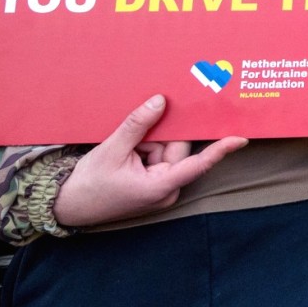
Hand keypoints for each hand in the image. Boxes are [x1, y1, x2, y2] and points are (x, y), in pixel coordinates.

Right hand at [52, 95, 246, 227]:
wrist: (68, 205)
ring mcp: (160, 187)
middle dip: (159, 134)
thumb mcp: (112, 150)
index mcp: (160, 187)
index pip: (196, 164)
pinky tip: (127, 148)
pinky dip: (144, 147)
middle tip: (144, 121)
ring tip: (123, 146)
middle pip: (177, 148)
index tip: (240, 138)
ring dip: (147, 141)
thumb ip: (138, 125)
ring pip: (165, 149)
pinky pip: (156, 156)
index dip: (219, 150)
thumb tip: (160, 101)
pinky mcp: (152, 183)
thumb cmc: (89, 184)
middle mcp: (166, 188)